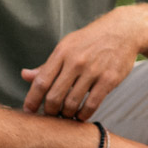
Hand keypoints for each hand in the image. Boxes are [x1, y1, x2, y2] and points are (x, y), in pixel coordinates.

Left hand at [22, 12, 140, 118]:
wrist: (123, 31)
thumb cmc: (90, 40)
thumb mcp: (67, 46)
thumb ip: (47, 65)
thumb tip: (25, 75)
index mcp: (62, 52)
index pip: (41, 81)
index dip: (32, 100)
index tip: (28, 111)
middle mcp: (75, 61)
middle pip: (54, 96)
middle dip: (49, 111)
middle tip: (50, 116)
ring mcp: (93, 70)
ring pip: (72, 103)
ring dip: (66, 115)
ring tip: (65, 116)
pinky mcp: (109, 79)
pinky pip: (91, 104)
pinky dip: (83, 115)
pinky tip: (81, 116)